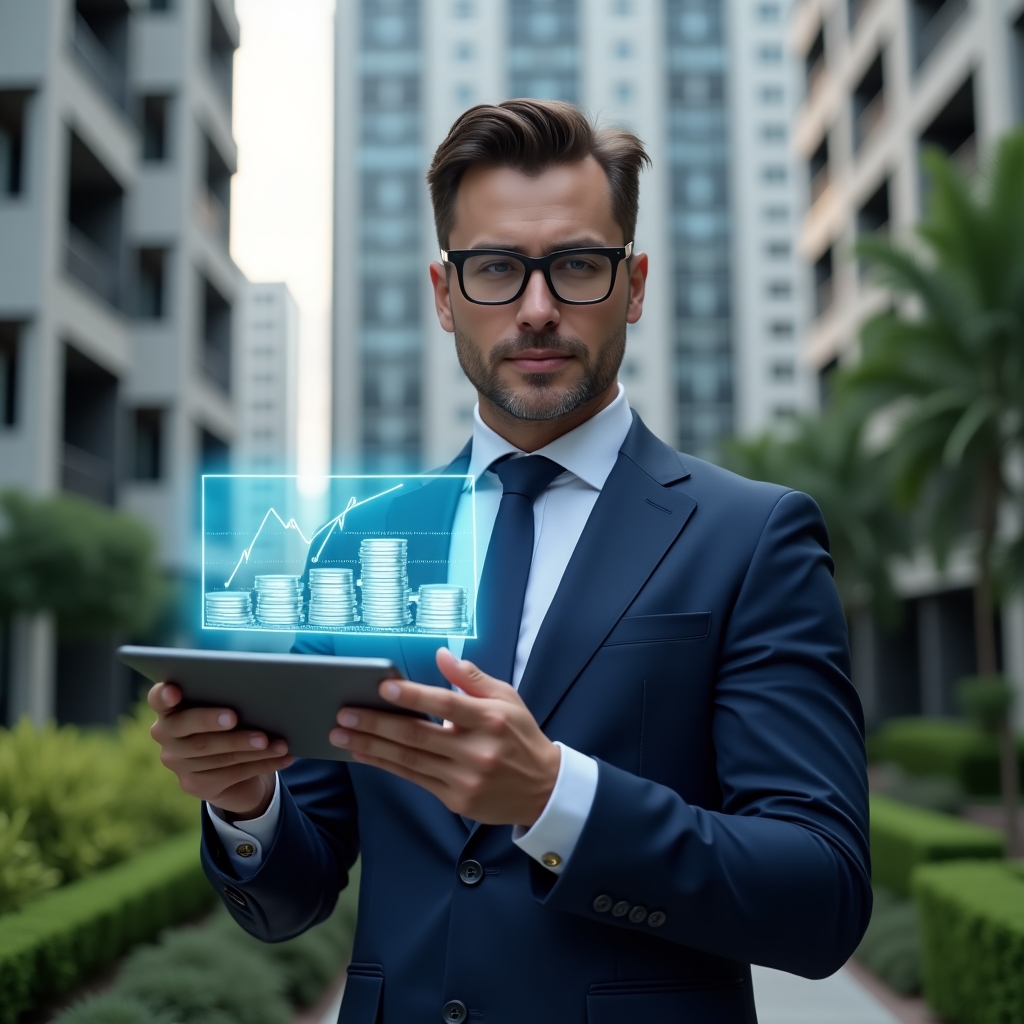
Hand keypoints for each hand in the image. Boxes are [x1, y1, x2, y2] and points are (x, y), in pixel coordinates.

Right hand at [148, 683, 294, 819]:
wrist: (237, 770)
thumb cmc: (234, 723)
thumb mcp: (229, 707)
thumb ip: (231, 697)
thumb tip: (262, 690)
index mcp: (171, 707)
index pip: (158, 698)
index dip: (164, 695)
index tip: (173, 691)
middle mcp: (166, 735)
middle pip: (186, 727)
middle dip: (211, 721)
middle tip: (234, 717)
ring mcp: (177, 763)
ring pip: (215, 753)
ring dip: (251, 747)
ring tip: (279, 742)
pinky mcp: (194, 785)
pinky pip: (232, 773)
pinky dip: (263, 763)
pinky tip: (284, 757)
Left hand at [330, 648, 559, 826]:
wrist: (543, 788)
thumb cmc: (520, 735)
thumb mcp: (506, 698)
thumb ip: (471, 678)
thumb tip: (440, 655)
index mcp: (490, 719)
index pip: (446, 705)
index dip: (413, 696)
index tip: (383, 687)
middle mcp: (477, 750)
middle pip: (418, 736)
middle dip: (376, 723)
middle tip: (344, 713)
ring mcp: (465, 779)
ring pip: (409, 760)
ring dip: (371, 746)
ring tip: (342, 733)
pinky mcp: (456, 800)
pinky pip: (414, 779)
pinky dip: (386, 765)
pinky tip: (364, 754)